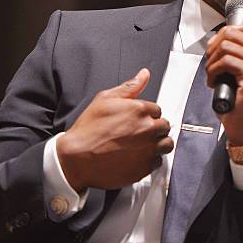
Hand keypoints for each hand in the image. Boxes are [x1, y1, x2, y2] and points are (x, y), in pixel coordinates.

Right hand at [56, 68, 172, 191]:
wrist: (76, 158)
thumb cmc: (88, 129)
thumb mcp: (105, 99)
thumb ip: (129, 87)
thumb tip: (144, 75)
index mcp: (139, 110)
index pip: (158, 110)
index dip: (148, 115)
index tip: (138, 120)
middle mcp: (147, 129)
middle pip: (164, 126)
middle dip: (155, 128)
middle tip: (139, 133)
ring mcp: (147, 149)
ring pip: (166, 145)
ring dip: (158, 144)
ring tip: (143, 145)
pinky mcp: (144, 167)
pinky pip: (157, 162)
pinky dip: (150, 160)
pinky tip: (136, 157)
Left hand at [205, 23, 242, 147]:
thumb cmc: (242, 103)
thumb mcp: (240, 73)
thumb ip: (236, 55)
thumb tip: (216, 40)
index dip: (222, 35)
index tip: (215, 49)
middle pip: (232, 33)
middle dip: (214, 47)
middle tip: (210, 63)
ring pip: (226, 46)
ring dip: (211, 61)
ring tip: (211, 75)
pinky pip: (226, 62)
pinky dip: (213, 70)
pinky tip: (213, 81)